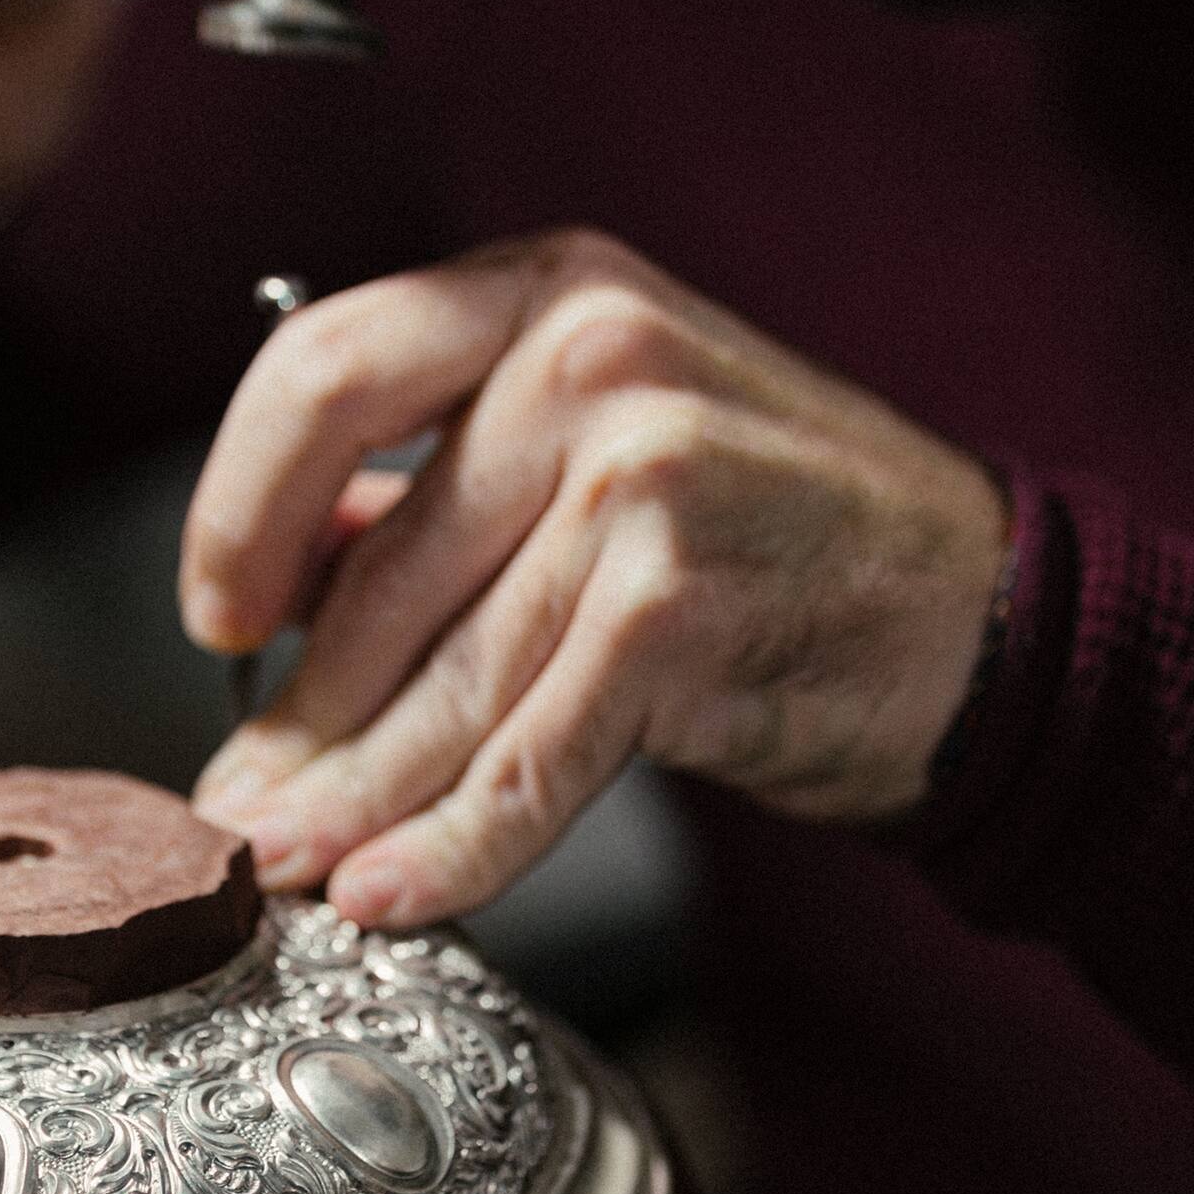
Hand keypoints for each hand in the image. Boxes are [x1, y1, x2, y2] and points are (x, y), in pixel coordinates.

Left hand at [183, 228, 1010, 927]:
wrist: (977, 611)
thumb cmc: (773, 532)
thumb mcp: (600, 447)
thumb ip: (437, 493)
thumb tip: (278, 582)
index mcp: (545, 296)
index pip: (322, 371)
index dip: (237, 508)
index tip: (216, 615)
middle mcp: (586, 360)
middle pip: (374, 572)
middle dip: (297, 717)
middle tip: (244, 806)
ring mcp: (641, 477)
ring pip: (442, 682)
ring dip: (352, 802)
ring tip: (290, 864)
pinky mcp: (679, 608)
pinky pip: (527, 758)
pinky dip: (451, 846)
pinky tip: (392, 896)